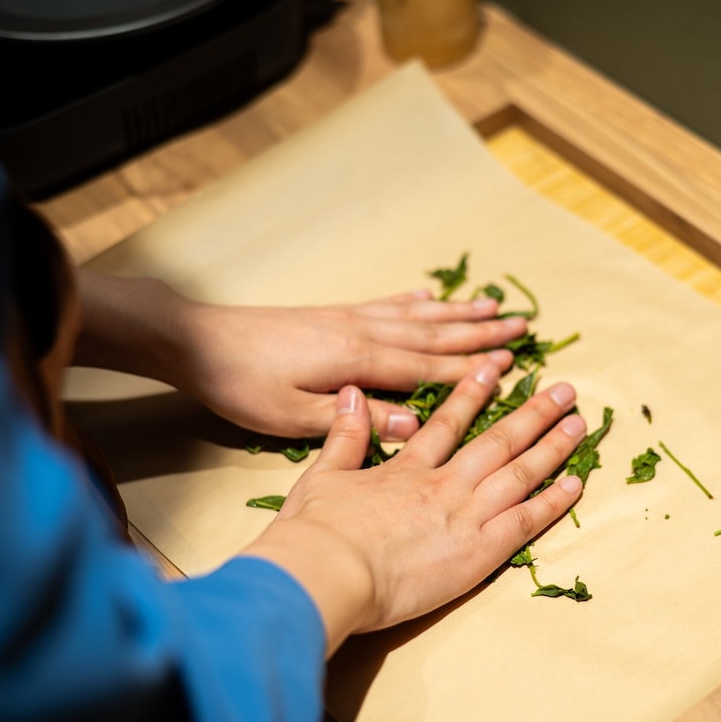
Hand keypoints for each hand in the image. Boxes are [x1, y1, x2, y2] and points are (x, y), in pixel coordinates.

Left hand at [170, 290, 527, 439]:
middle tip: (522, 325)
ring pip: (416, 315)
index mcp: (357, 361)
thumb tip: (412, 424)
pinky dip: (414, 302)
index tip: (512, 362)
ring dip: (457, 313)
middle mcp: (362, 332)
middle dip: (479, 332)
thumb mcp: (293, 416)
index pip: (427, 368)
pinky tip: (429, 297)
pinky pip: (386, 305)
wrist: (198, 339)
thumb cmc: (242, 384)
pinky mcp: (333, 315)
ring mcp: (348, 318)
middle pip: (433, 334)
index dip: (471, 368)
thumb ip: (354, 420)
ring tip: (492, 305)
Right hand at [242, 362, 586, 655]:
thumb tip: (353, 393)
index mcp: (408, 469)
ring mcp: (465, 516)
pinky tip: (576, 483)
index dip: (473, 394)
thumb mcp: (323, 475)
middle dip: (534, 413)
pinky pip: (525, 521)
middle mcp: (444, 485)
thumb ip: (344, 434)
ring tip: (580, 423)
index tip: (494, 371)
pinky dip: (553, 501)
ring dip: (553, 446)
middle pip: (498, 441)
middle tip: (563, 389)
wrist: (327, 571)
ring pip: (519, 473)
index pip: (448, 424)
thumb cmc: (317, 531)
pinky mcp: (478, 553)